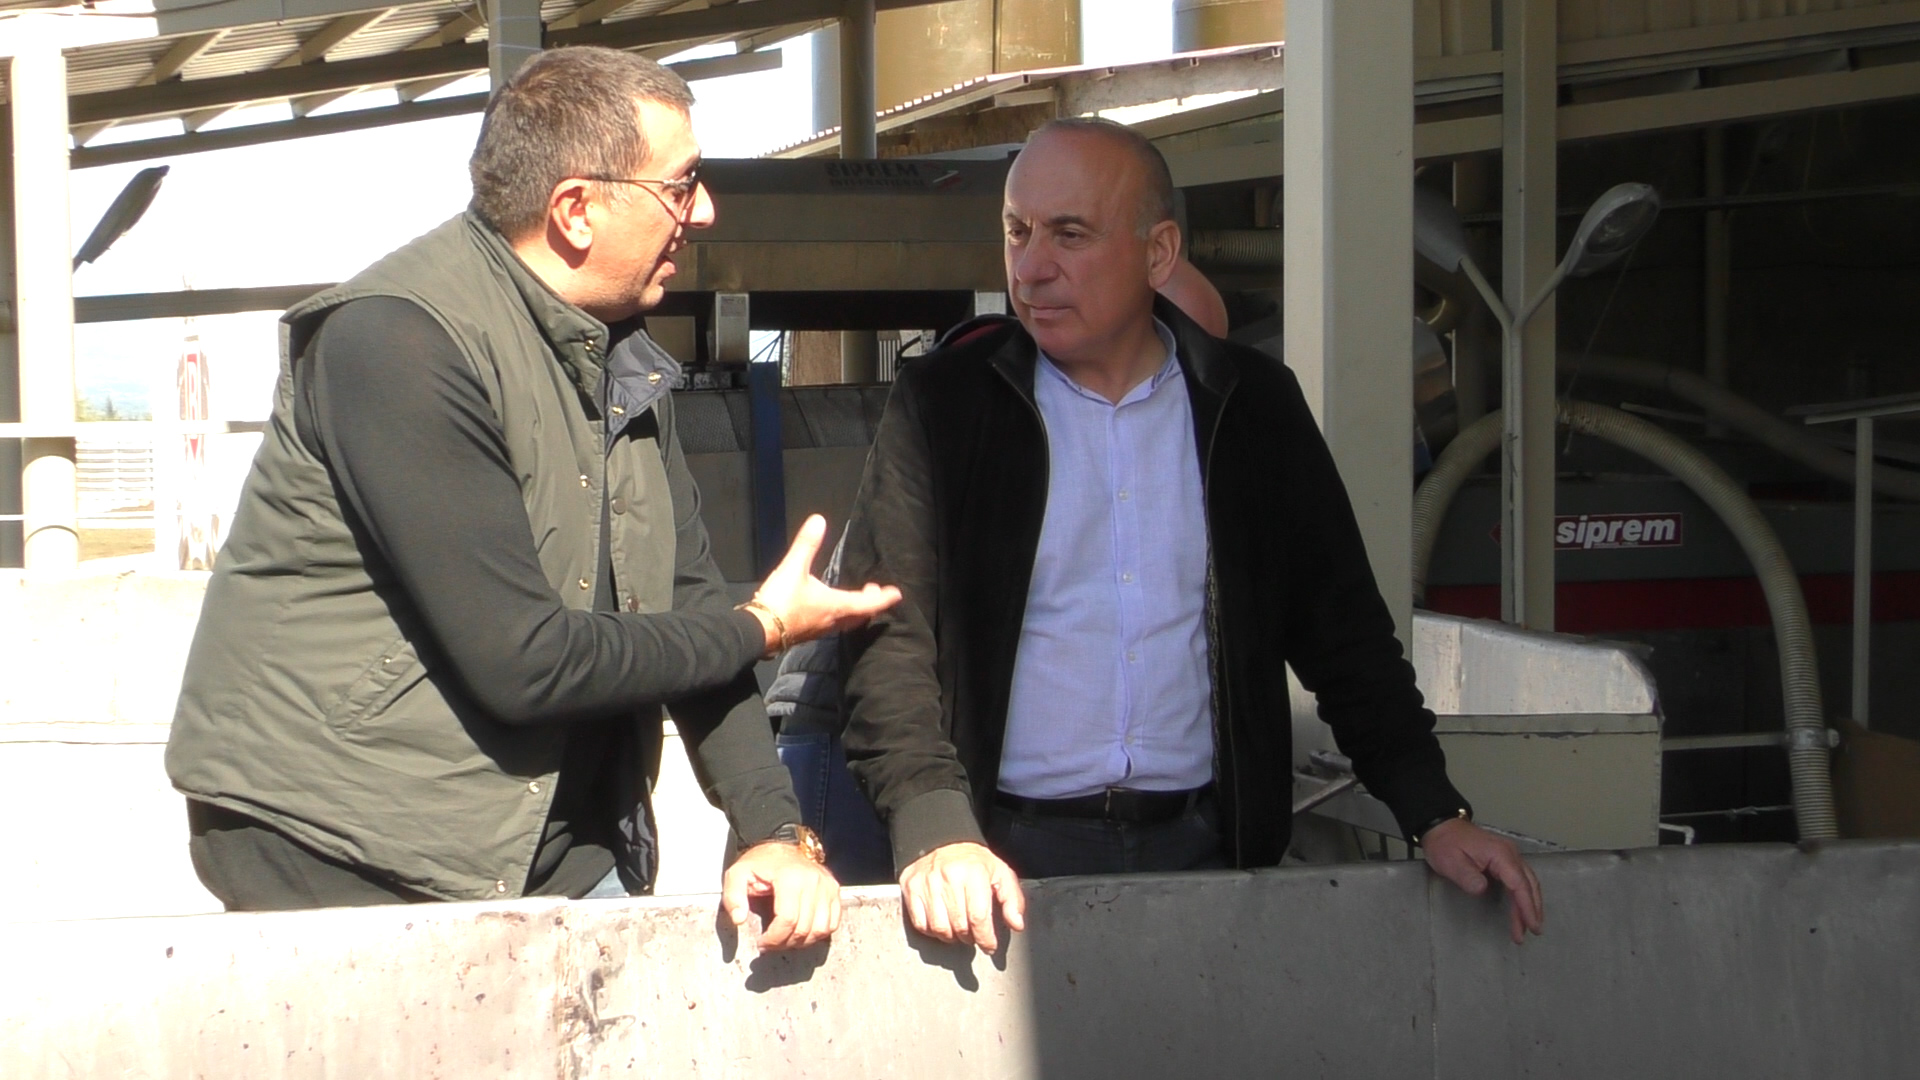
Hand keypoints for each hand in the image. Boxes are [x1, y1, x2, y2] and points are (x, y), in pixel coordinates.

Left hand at [721, 840, 840, 950]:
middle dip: (785, 943)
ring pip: (820, 929)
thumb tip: (739, 919)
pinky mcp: (834, 891)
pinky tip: (802, 932)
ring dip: (802, 942)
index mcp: (790, 878)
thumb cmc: (760, 863)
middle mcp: (813, 881)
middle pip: (804, 928)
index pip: (787, 920)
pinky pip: (832, 923)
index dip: (774, 938)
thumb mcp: (737, 874)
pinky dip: (818, 934)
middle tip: (772, 943)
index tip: (762, 942)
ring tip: (786, 939)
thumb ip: (733, 897)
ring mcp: (827, 886)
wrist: (783, 846)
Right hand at [747, 514, 901, 651]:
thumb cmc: (780, 602)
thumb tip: (819, 520)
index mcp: (836, 606)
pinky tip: (829, 608)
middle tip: (874, 590)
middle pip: (859, 615)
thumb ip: (807, 544)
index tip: (897, 594)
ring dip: (855, 610)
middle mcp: (832, 621)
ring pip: (846, 622)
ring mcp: (820, 629)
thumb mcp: (793, 568)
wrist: (757, 630)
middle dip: (870, 603)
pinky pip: (832, 625)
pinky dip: (840, 615)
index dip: (884, 598)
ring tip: (856, 598)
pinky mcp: (807, 633)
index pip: (868, 604)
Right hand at [898, 842, 1025, 954]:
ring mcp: (927, 883)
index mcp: (974, 873)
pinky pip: (920, 924)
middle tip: (974, 934)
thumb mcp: (1001, 874)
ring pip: (939, 928)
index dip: (985, 938)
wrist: (944, 841)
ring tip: (958, 929)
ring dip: (951, 936)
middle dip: (970, 937)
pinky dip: (932, 931)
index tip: (989, 946)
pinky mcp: (911, 887)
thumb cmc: (975, 862)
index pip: (978, 918)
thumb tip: (1016, 924)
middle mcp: (948, 877)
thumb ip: (1012, 900)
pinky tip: (942, 922)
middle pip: (959, 926)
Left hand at [1420, 818, 1544, 943]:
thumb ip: (1468, 877)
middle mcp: (1510, 853)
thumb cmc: (1445, 844)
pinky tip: (1523, 908)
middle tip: (1533, 931)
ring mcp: (1509, 855)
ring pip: (1528, 882)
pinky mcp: (1505, 859)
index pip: (1519, 884)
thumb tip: (1482, 890)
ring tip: (1528, 926)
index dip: (1526, 906)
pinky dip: (1524, 895)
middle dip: (1532, 909)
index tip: (1531, 925)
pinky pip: (1520, 879)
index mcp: (1500, 854)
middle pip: (1529, 884)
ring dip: (1530, 904)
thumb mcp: (1451, 862)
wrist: (1441, 827)